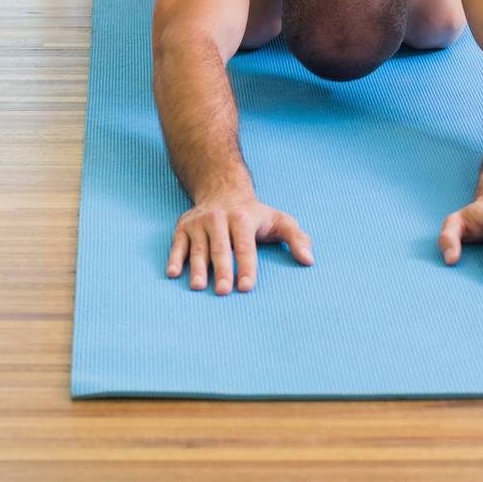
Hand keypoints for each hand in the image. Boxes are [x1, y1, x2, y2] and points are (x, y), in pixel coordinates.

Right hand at [167, 192, 313, 294]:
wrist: (221, 190)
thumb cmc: (254, 214)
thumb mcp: (280, 220)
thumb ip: (297, 238)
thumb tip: (309, 260)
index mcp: (243, 218)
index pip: (245, 246)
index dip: (247, 267)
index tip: (247, 287)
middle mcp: (218, 219)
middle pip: (220, 248)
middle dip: (222, 270)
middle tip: (223, 291)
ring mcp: (199, 223)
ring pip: (198, 249)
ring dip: (197, 268)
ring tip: (198, 286)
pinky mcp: (183, 228)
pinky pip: (177, 245)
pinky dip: (174, 259)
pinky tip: (173, 273)